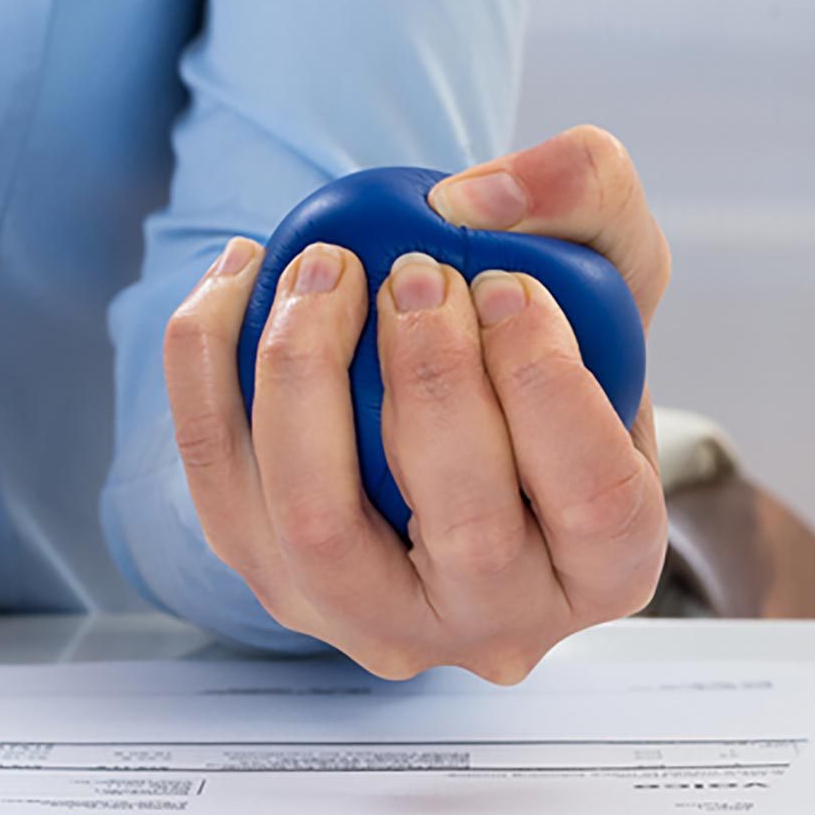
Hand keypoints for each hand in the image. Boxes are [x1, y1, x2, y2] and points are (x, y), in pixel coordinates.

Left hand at [164, 126, 670, 681]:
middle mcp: (497, 623)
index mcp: (606, 565)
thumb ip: (586, 191)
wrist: (444, 398)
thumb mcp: (606, 256)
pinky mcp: (275, 584)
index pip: (596, 499)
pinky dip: (209, 366)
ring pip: (318, 527)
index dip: (546, 385)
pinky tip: (241, 271)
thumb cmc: (541, 342)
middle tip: (413, 273)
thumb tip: (474, 201)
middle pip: (465, 528)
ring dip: (309, 377)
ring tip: (324, 268)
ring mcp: (374, 620)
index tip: (505, 284)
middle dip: (431, 377)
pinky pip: (215, 483)